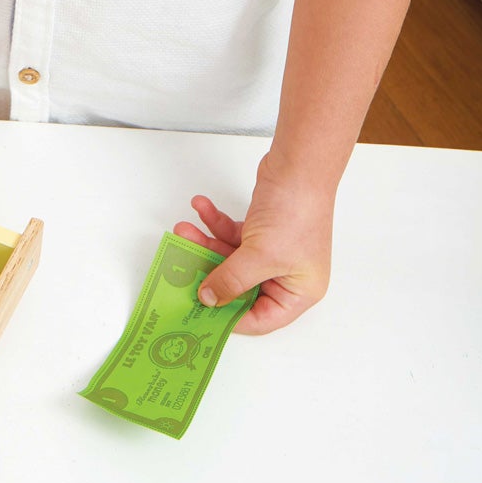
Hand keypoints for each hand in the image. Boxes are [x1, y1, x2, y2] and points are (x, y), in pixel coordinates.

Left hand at [173, 165, 334, 336]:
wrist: (299, 163)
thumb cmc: (296, 210)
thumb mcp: (261, 255)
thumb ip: (231, 280)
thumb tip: (208, 299)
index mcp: (299, 292)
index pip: (260, 319)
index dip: (229, 316)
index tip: (199, 311)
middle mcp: (287, 275)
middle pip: (240, 287)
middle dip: (210, 272)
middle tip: (182, 267)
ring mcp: (274, 251)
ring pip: (231, 258)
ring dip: (206, 242)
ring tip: (184, 229)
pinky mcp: (262, 230)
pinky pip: (232, 235)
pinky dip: (216, 223)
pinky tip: (201, 208)